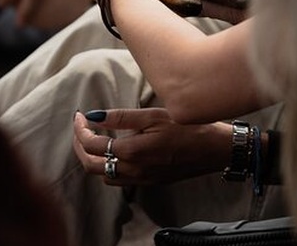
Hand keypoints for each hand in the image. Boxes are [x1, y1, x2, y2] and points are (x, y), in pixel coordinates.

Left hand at [72, 108, 230, 185]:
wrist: (216, 149)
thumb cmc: (189, 127)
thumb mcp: (154, 115)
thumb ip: (121, 117)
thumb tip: (93, 115)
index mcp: (133, 151)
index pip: (92, 145)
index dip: (80, 129)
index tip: (80, 115)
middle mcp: (134, 170)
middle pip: (91, 165)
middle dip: (79, 145)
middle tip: (80, 127)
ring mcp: (142, 179)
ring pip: (103, 175)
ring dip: (92, 158)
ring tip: (94, 137)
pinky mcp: (150, 181)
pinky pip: (119, 179)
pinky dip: (108, 166)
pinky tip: (115, 150)